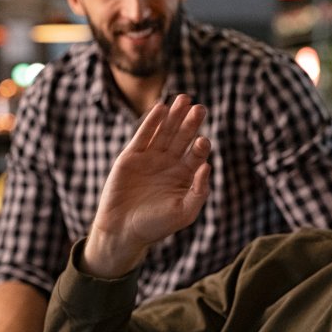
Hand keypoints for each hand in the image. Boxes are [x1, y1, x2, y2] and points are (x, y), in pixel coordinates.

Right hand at [82, 94, 211, 277]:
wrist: (122, 231)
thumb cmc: (156, 226)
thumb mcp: (184, 213)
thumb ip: (199, 191)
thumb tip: (208, 166)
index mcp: (185, 176)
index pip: (197, 155)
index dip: (201, 146)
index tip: (203, 141)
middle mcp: (170, 163)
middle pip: (183, 138)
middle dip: (192, 123)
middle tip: (201, 108)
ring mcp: (151, 158)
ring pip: (165, 132)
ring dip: (174, 116)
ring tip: (184, 99)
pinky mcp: (131, 156)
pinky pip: (144, 135)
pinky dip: (152, 122)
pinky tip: (161, 108)